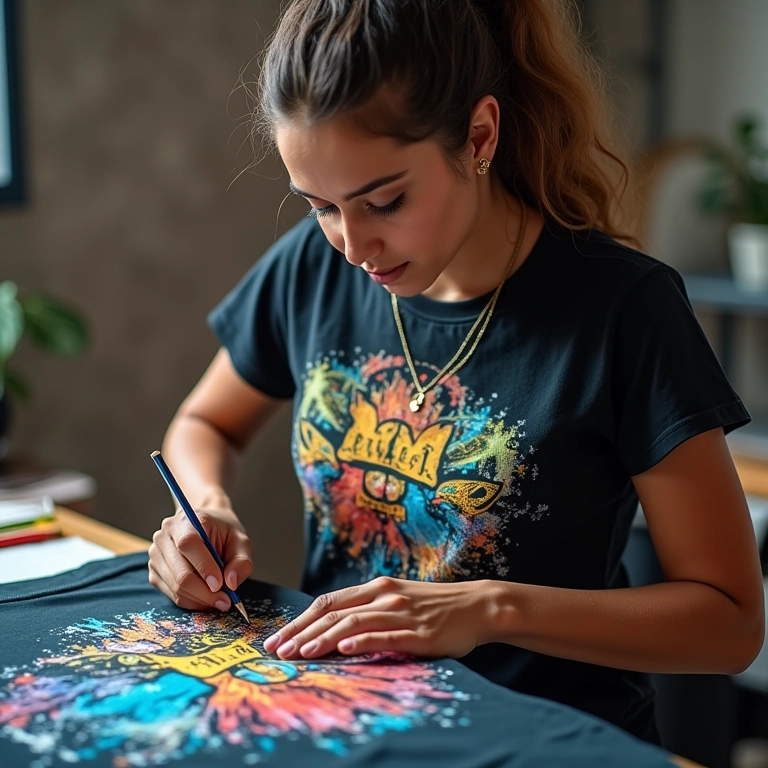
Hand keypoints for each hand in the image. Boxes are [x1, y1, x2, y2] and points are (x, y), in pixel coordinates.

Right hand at [148, 499, 252, 612]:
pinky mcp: (155, 572)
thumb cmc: (223, 534)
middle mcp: (165, 536)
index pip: (188, 544)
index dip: (204, 566)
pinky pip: (172, 594)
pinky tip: (206, 598)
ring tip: (220, 600)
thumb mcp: (241, 541)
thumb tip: (230, 583)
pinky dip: (192, 601)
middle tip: (225, 601)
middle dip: (205, 592)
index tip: (220, 584)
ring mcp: (156, 555)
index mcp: (186, 521)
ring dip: (200, 600)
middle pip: (180, 572)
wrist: (207, 529)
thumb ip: (240, 561)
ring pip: (176, 587)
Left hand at [262, 577, 496, 659]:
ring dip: (324, 638)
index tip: (278, 638)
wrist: (478, 604)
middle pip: (334, 613)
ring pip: (354, 623)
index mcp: (377, 587)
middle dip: (302, 633)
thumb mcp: (398, 599)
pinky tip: (344, 649)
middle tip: (278, 651)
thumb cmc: (435, 606)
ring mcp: (401, 613)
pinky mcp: (419, 633)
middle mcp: (385, 596)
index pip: (328, 602)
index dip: (300, 620)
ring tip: (301, 653)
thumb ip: (369, 609)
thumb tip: (333, 627)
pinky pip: (386, 636)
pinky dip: (363, 642)